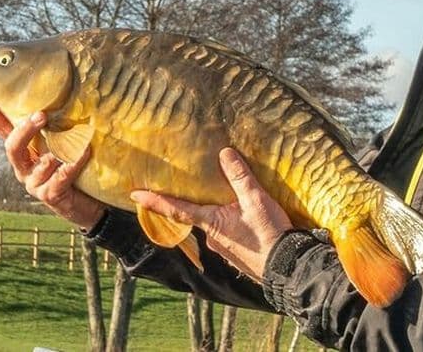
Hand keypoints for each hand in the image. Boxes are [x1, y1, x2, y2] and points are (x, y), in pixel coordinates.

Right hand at [0, 93, 105, 230]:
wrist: (90, 205)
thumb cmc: (78, 172)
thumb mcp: (67, 148)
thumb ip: (63, 131)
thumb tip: (74, 101)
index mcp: (26, 153)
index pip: (4, 131)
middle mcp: (25, 168)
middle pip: (13, 147)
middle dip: (25, 130)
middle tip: (42, 115)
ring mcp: (34, 183)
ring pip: (41, 162)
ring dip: (61, 150)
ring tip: (79, 140)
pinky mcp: (49, 195)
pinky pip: (60, 175)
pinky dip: (73, 163)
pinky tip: (84, 153)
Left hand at [130, 147, 292, 281]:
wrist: (287, 268)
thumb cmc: (269, 234)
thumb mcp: (256, 200)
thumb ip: (240, 177)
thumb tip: (225, 154)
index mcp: (211, 223)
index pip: (177, 209)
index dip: (155, 201)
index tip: (135, 195)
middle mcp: (212, 239)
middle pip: (199, 217)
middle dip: (200, 204)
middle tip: (202, 190)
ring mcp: (224, 250)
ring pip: (216, 227)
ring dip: (222, 215)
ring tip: (239, 205)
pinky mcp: (238, 256)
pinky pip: (229, 236)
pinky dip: (234, 226)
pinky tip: (249, 222)